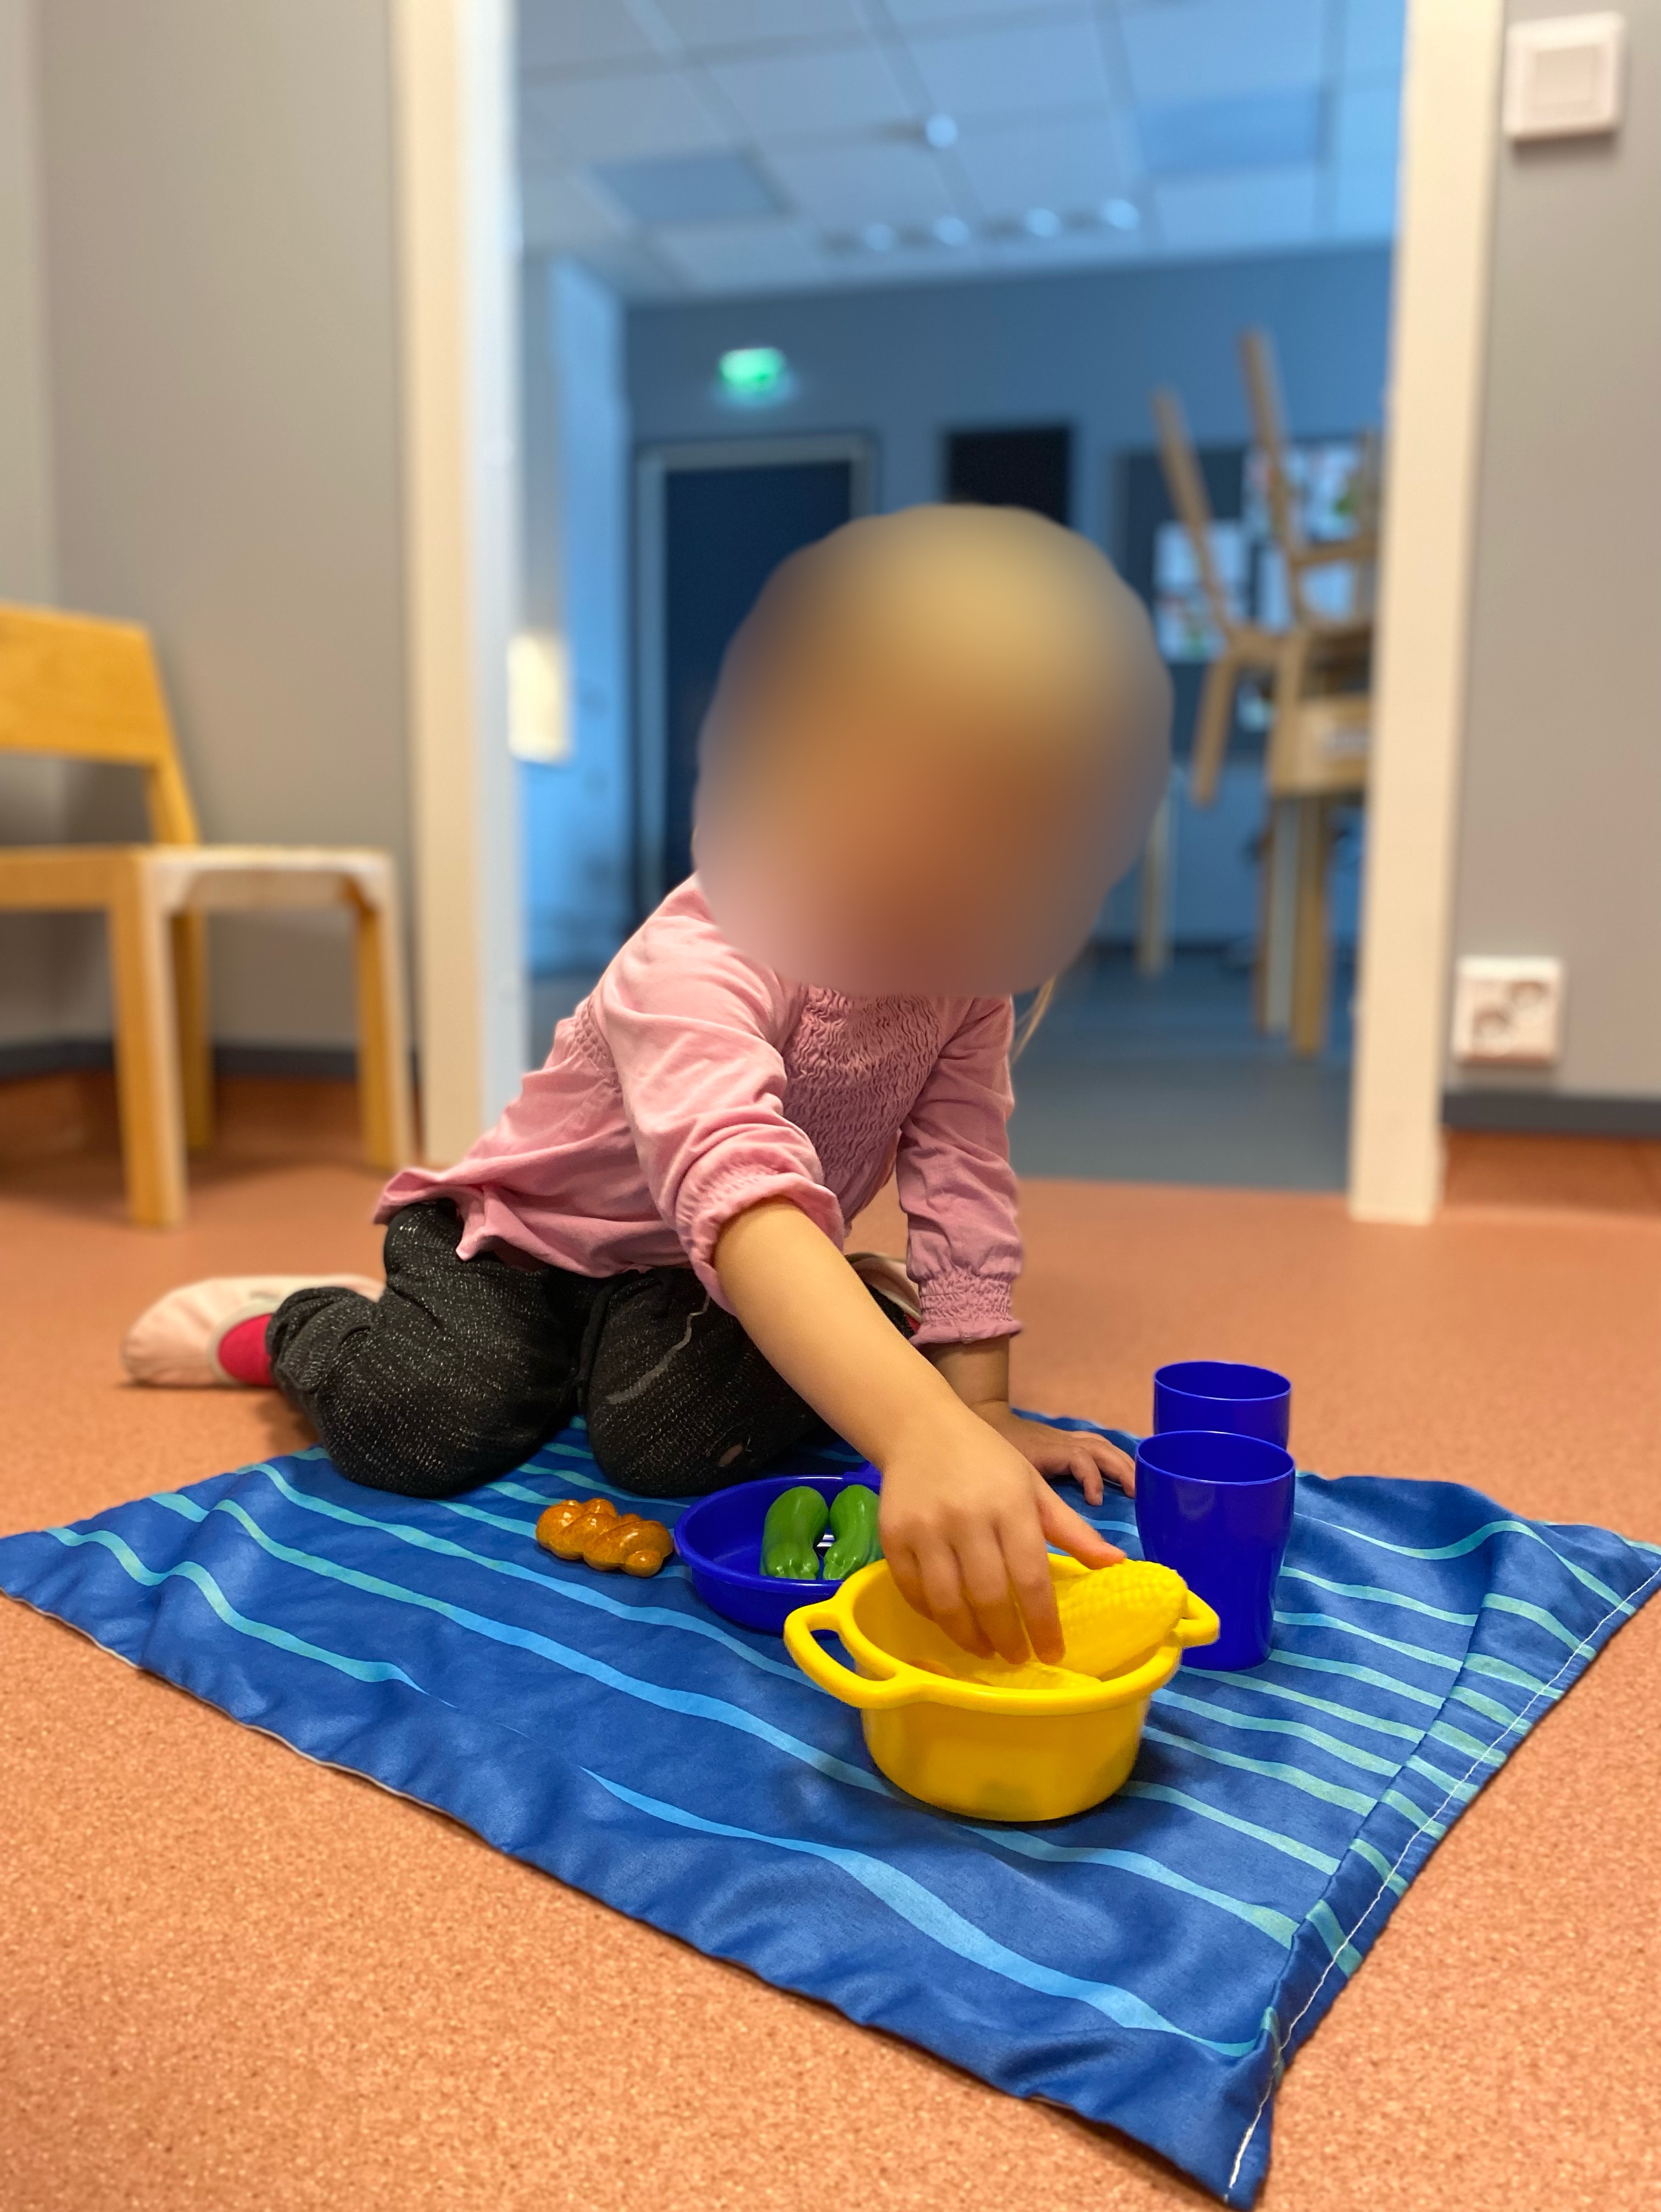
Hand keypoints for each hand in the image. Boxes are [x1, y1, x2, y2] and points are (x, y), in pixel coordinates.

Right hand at [878, 1408, 1124, 1664]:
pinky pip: (912, 1590)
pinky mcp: (892, 1536)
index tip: (1052, 1652)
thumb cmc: (987, 1459)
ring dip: (969, 1637)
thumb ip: (1072, 1529)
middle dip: (1007, 1638)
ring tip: (985, 1649)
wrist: (920, 1427)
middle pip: (989, 1597)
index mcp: (1010, 1504)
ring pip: (947, 1602)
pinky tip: (950, 1621)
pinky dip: (933, 1615)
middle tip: (1017, 1657)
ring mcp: (925, 1528)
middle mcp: (967, 1518)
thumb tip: (1116, 1563)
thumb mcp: (1034, 1486)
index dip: (1043, 1623)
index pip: (1031, 1577)